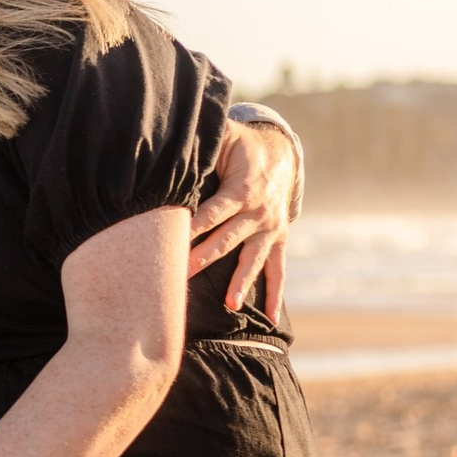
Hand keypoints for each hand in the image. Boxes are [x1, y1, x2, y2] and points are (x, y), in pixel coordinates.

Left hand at [189, 119, 295, 320]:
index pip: (214, 212)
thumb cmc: (241, 147)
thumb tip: (174, 144)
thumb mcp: (225, 139)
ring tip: (230, 305)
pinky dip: (275, 294)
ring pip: (253, 259)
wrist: (281, 154)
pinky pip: (278, 270)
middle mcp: (258, 213)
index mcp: (243, 189)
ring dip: (241, 282)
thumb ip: (203, 144)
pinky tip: (269, 317)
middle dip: (204, 257)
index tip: (175, 241)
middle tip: (183, 275)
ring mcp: (270, 229)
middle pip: (227, 240)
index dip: (194, 226)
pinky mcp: (278, 239)